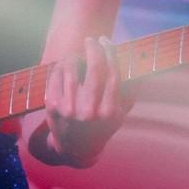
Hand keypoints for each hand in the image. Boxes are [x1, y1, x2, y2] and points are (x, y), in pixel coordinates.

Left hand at [41, 35, 129, 166]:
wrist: (75, 148)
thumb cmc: (101, 125)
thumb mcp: (120, 113)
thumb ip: (130, 90)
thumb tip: (136, 61)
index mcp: (109, 111)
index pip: (113, 74)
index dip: (110, 53)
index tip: (106, 41)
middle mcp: (89, 111)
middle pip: (94, 69)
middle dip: (93, 48)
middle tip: (91, 40)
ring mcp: (69, 108)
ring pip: (71, 69)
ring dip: (75, 57)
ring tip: (78, 56)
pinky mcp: (52, 106)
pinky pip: (56, 76)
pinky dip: (61, 67)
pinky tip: (65, 67)